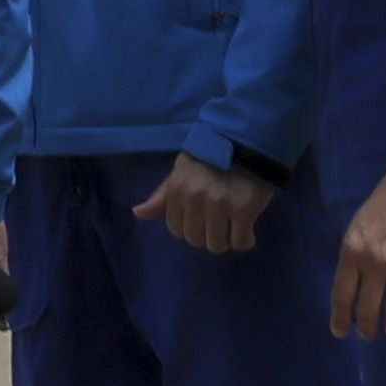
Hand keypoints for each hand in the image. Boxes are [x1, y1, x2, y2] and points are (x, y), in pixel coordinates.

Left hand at [132, 151, 275, 254]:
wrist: (247, 140)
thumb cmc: (211, 156)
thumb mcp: (181, 171)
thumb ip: (162, 196)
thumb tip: (138, 213)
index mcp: (176, 190)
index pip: (176, 229)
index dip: (189, 228)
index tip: (201, 221)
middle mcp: (194, 199)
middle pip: (196, 239)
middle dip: (207, 236)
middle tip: (219, 225)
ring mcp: (220, 205)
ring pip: (217, 244)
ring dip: (225, 240)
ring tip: (233, 228)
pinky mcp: (244, 209)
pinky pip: (240, 241)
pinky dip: (244, 241)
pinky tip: (247, 232)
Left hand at [330, 162, 385, 338]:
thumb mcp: (358, 226)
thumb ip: (354, 256)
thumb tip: (354, 287)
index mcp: (353, 251)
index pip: (343, 295)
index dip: (341, 318)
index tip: (340, 332)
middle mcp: (377, 264)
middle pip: (368, 309)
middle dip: (367, 327)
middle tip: (369, 335)